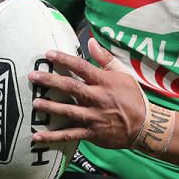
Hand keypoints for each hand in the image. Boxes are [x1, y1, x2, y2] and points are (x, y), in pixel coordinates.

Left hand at [29, 37, 145, 148]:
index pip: (82, 67)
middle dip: (50, 81)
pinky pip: (70, 135)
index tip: (48, 54)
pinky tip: (37, 136)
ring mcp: (94, 117)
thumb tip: (91, 42)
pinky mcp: (91, 133)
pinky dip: (53, 137)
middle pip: (71, 87)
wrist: (144, 126)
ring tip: (35, 103)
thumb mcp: (123, 73)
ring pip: (68, 111)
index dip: (64, 59)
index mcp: (104, 82)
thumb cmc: (133, 97)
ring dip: (50, 107)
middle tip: (33, 76)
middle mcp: (97, 98)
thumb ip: (105, 58)